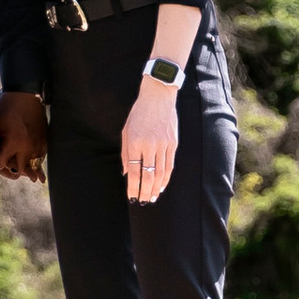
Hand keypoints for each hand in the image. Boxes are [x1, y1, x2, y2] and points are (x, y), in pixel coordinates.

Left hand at [0, 90, 48, 181]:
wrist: (26, 91)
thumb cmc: (5, 105)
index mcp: (14, 142)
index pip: (2, 164)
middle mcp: (29, 146)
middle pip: (18, 171)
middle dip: (8, 168)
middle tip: (4, 162)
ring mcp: (39, 144)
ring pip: (32, 167)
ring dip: (23, 167)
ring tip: (16, 164)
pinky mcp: (45, 140)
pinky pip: (40, 158)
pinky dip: (33, 160)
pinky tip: (28, 158)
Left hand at [121, 75, 179, 203]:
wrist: (158, 96)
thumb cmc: (139, 114)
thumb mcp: (126, 131)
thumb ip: (125, 153)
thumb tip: (126, 173)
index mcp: (135, 142)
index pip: (134, 171)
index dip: (133, 187)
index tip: (131, 197)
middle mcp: (150, 145)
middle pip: (148, 175)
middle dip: (145, 191)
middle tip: (143, 202)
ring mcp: (163, 145)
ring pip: (161, 173)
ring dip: (156, 188)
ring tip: (152, 198)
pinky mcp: (173, 143)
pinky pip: (169, 165)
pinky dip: (166, 178)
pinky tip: (161, 186)